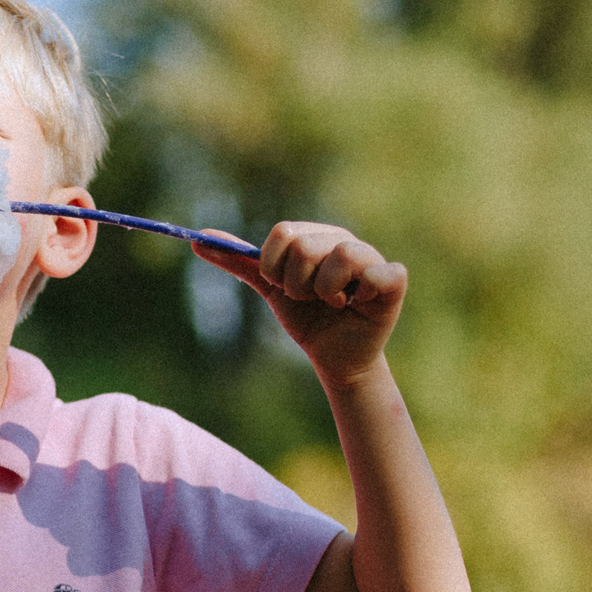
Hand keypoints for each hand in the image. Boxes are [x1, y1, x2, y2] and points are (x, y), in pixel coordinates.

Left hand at [198, 222, 406, 386]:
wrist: (333, 358)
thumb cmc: (306, 318)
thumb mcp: (269, 289)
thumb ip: (239, 262)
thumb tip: (197, 238)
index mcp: (315, 235)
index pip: (283, 233)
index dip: (274, 267)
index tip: (283, 286)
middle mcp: (344, 239)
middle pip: (306, 246)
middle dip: (297, 284)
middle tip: (311, 298)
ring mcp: (371, 257)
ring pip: (340, 257)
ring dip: (326, 292)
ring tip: (334, 302)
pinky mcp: (394, 279)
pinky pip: (379, 272)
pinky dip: (361, 293)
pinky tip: (359, 303)